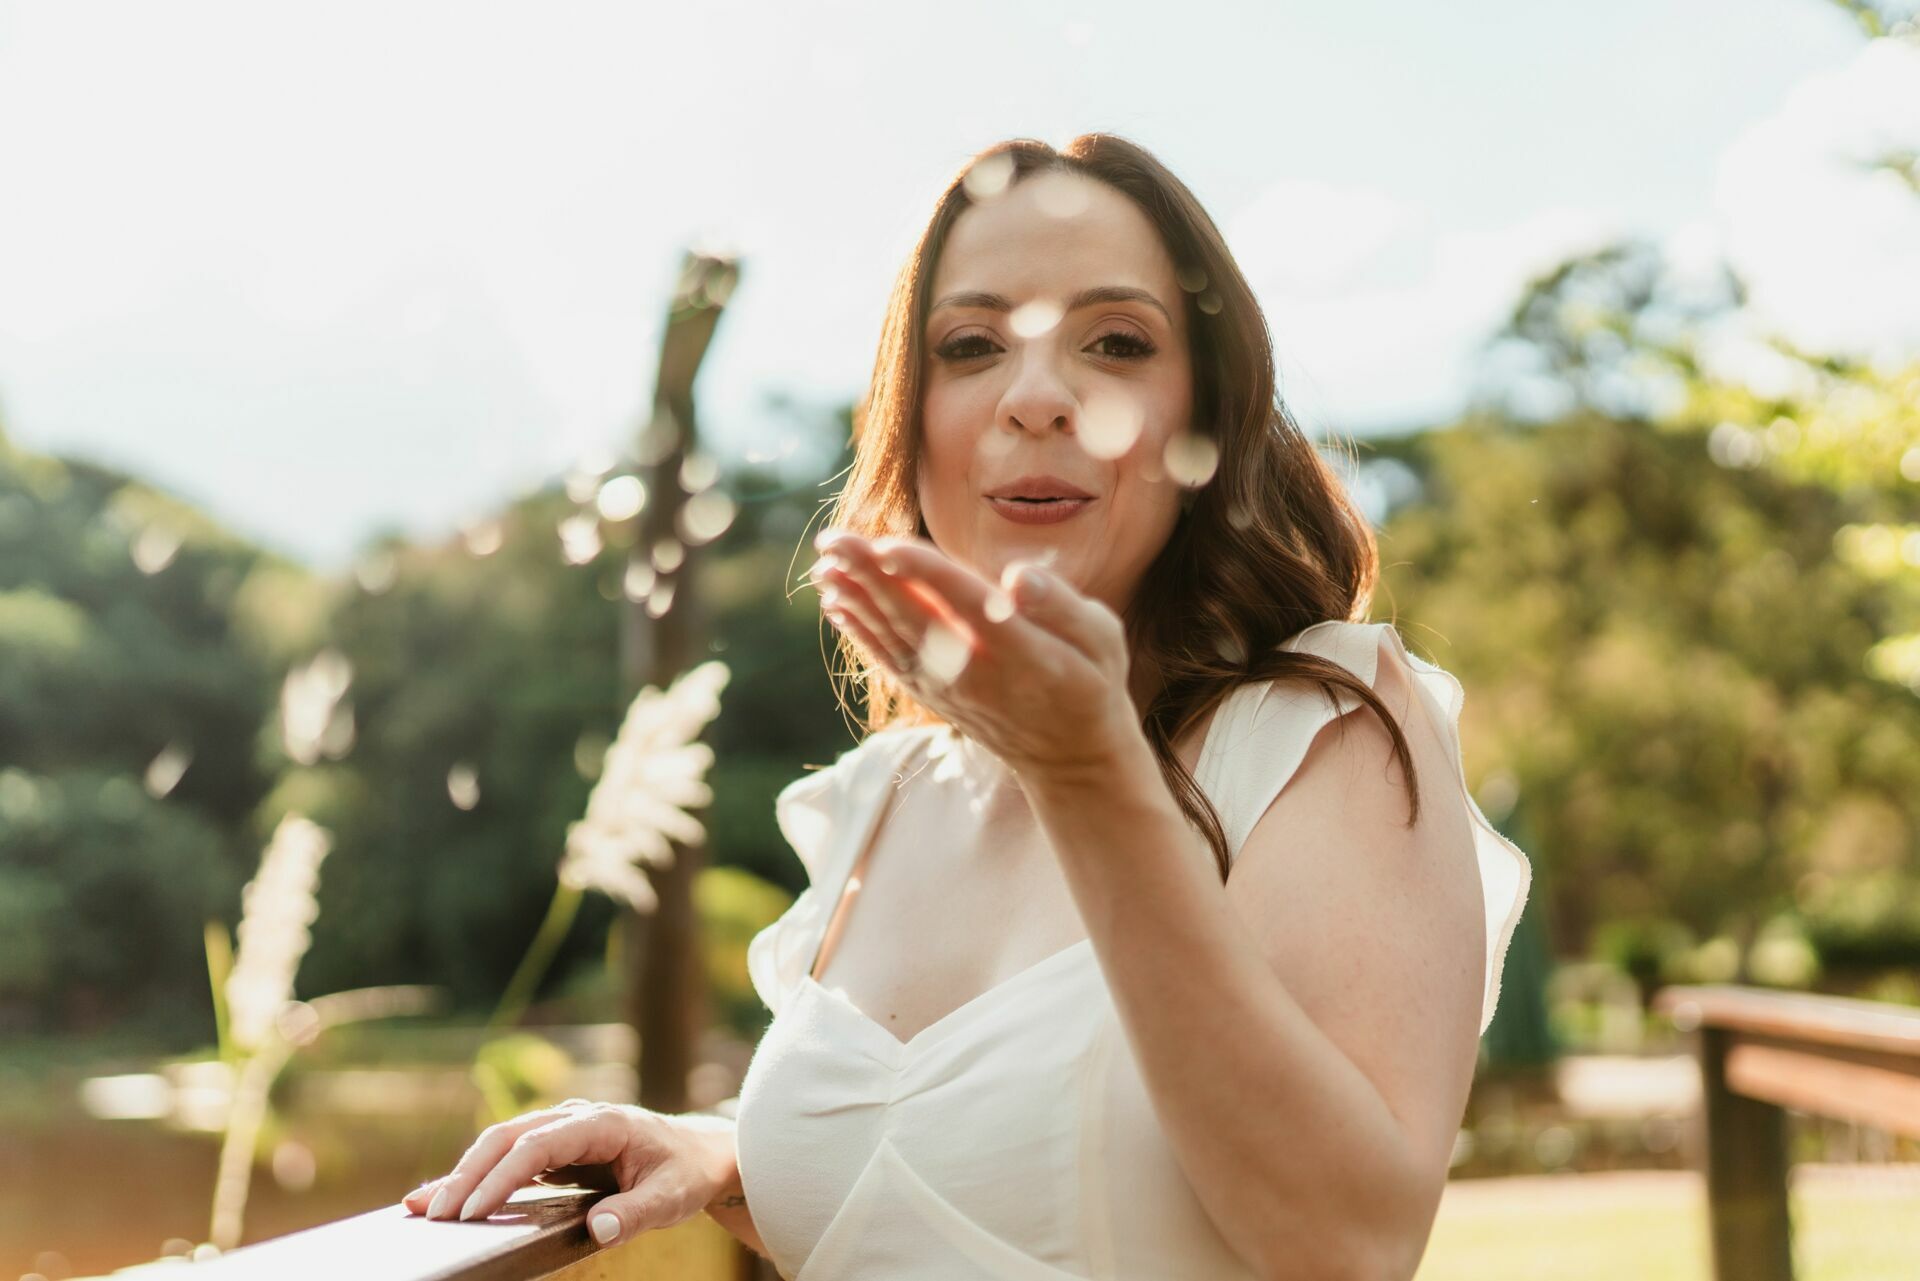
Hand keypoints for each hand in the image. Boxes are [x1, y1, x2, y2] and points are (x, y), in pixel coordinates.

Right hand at [400, 1099, 733, 1247]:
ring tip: (421, 1207)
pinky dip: (478, 1174)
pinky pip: (510, 1156)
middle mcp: (575, 1117)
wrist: (700, 1152)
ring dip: (464, 1173)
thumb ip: (637, 1212)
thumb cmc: (686, 1171)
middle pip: (509, 1137)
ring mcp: (563, 1128)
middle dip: (467, 1173)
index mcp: (601, 1123)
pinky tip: (444, 1197)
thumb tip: (599, 1230)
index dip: (501, 1176)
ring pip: (502, 1143)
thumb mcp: (672, 1195)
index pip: (538, 1145)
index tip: (471, 1210)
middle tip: (433, 1214)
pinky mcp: (555, 1146)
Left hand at [808, 529, 1137, 778]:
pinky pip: (888, 659)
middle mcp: (973, 668)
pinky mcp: (934, 695)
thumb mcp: (1102, 640)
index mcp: (1018, 647)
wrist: (1072, 761)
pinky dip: (860, 631)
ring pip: (891, 634)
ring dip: (854, 598)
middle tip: (831, 539)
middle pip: (912, 613)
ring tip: (822, 564)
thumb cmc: (1093, 684)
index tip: (883, 545)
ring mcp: (947, 686)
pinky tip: (836, 605)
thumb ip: (1062, 606)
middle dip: (868, 575)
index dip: (922, 572)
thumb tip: (1018, 577)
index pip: (963, 600)